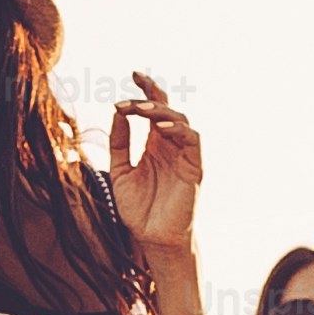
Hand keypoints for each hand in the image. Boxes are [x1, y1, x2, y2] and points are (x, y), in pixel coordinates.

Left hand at [105, 73, 202, 258]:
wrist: (152, 240)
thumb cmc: (138, 211)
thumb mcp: (120, 171)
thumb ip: (120, 143)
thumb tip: (118, 113)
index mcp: (154, 145)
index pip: (153, 110)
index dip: (146, 90)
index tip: (133, 74)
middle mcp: (170, 146)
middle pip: (166, 109)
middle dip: (151, 94)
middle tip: (132, 88)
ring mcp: (184, 155)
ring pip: (179, 120)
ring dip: (161, 110)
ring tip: (141, 108)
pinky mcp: (195, 166)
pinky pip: (192, 139)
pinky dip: (178, 129)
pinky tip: (159, 127)